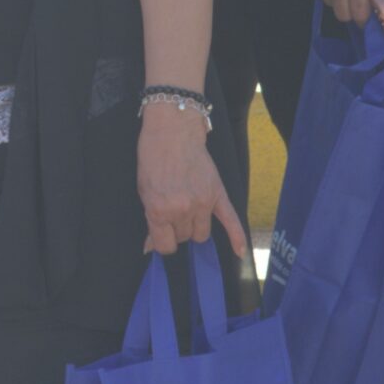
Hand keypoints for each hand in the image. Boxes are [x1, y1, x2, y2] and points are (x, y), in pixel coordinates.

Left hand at [136, 104, 242, 256]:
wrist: (173, 131)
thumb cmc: (153, 158)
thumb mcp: (143, 190)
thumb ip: (151, 219)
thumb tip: (150, 246)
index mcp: (160, 210)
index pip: (165, 245)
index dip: (161, 242)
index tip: (159, 235)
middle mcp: (182, 209)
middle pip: (184, 238)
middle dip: (176, 229)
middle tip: (171, 212)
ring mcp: (202, 202)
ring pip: (202, 234)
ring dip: (194, 228)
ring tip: (188, 212)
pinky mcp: (218, 194)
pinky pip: (230, 220)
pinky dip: (236, 237)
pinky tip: (239, 251)